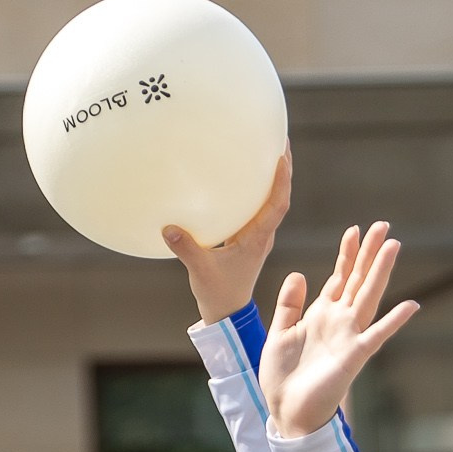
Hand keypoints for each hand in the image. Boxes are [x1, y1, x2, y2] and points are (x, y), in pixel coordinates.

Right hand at [163, 149, 292, 325]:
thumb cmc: (217, 294)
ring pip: (271, 201)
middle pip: (280, 196)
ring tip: (267, 148)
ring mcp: (257, 236)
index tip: (282, 155)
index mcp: (258, 239)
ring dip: (274, 176)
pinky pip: (258, 208)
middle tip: (279, 137)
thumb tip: (168, 227)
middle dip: (284, 168)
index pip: (278, 204)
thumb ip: (185, 248)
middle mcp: (263, 234)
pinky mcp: (248, 238)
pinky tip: (245, 175)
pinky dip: (257, 189)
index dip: (283, 180)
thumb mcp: (199, 271)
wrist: (226, 313)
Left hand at [261, 222, 419, 441]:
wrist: (286, 412)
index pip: (339, 277)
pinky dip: (394, 321)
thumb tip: (299, 274)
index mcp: (320, 314)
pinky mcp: (353, 357)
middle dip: (369, 253)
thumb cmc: (283, 378)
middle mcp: (339, 321)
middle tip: (383, 225)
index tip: (354, 229)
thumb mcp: (279, 333)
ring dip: (380, 272)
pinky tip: (411, 305)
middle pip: (358, 280)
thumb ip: (289, 304)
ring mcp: (348, 337)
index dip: (347, 254)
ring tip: (393, 246)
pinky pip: (377, 335)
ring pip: (369, 297)